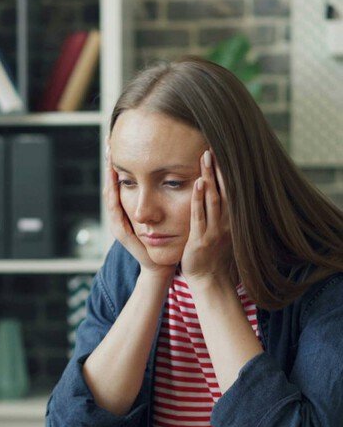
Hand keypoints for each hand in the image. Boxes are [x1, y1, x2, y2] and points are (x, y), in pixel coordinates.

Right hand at [104, 144, 174, 278]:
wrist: (159, 264)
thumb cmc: (164, 239)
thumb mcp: (162, 212)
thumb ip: (163, 196)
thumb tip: (173, 172)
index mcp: (128, 208)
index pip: (121, 180)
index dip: (118, 162)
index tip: (118, 142)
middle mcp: (119, 214)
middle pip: (111, 183)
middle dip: (109, 164)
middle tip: (108, 143)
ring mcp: (117, 222)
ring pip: (109, 194)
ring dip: (108, 176)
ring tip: (109, 158)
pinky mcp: (120, 231)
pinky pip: (114, 209)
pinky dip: (113, 195)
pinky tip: (113, 182)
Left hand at [180, 149, 234, 287]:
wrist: (210, 280)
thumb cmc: (212, 255)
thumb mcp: (221, 231)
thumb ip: (220, 213)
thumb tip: (219, 193)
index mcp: (231, 219)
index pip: (230, 190)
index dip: (226, 171)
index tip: (222, 152)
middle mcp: (226, 223)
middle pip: (224, 190)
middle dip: (219, 169)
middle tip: (213, 146)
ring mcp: (215, 231)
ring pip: (213, 199)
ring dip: (209, 177)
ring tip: (206, 158)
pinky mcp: (201, 239)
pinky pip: (199, 216)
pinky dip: (198, 200)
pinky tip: (196, 184)